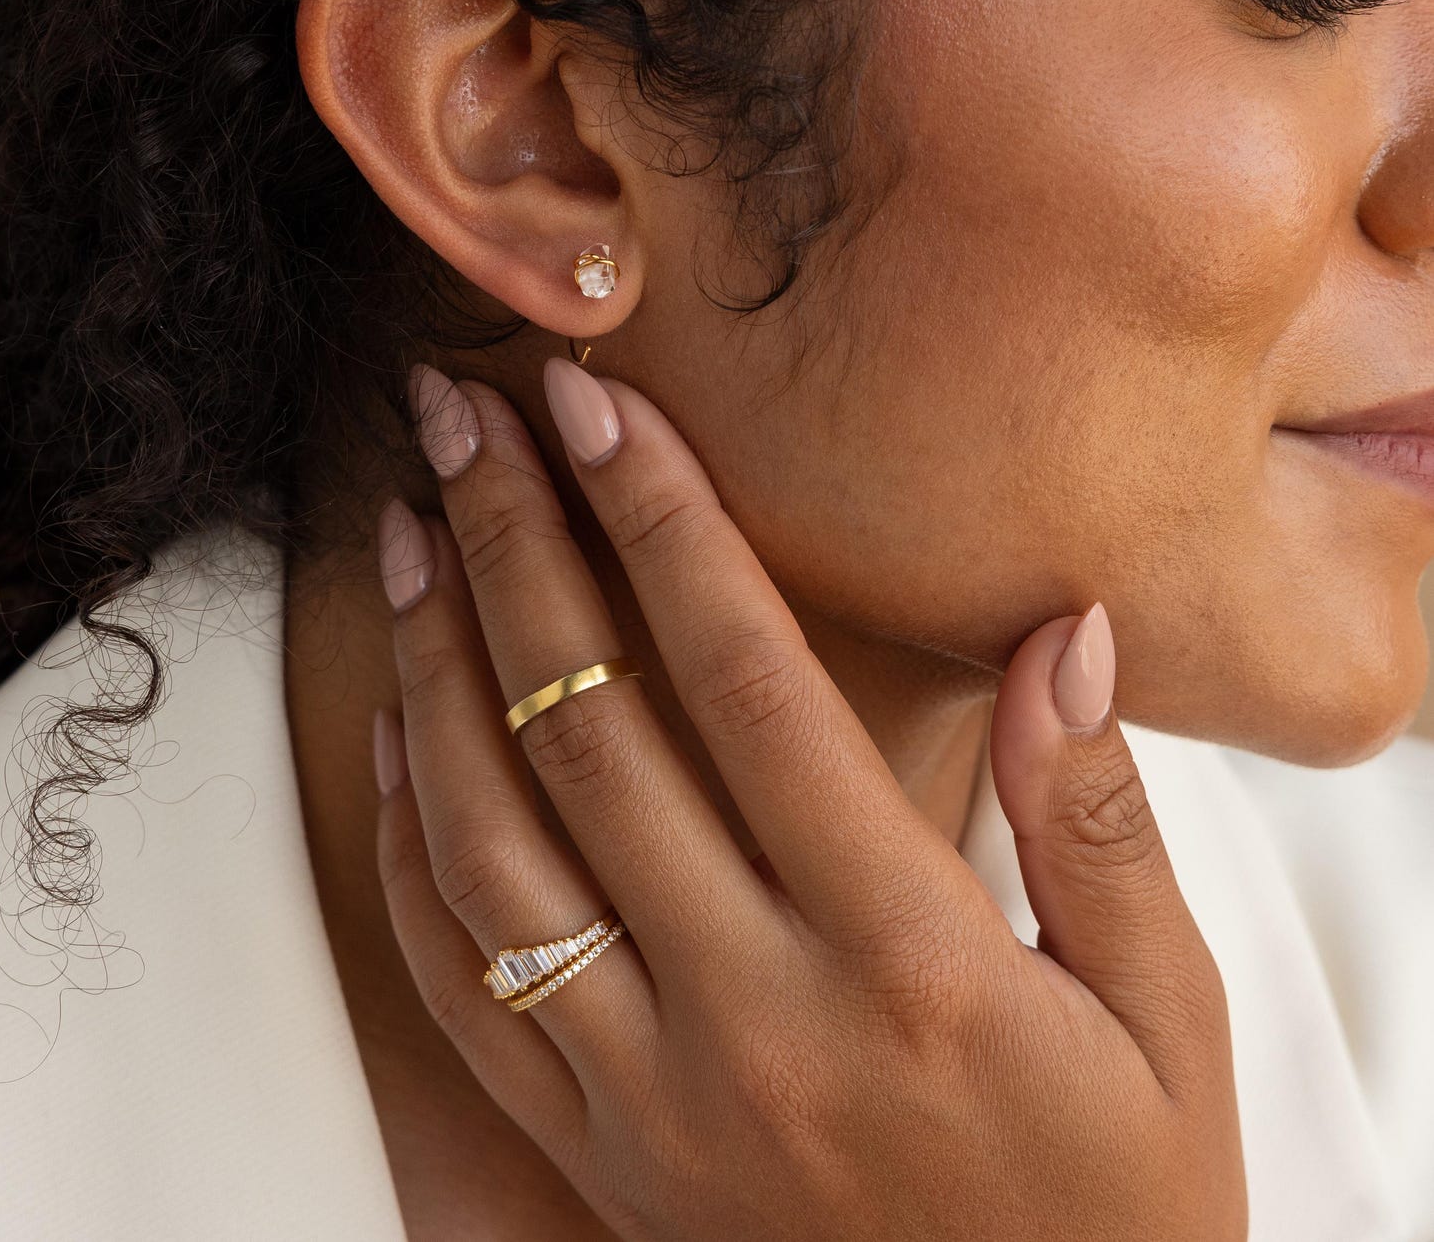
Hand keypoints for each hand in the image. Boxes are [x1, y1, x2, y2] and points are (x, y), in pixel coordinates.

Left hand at [371, 358, 1246, 1240]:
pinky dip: (407, 845)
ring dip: (431, 668)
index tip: (596, 404)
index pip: (747, 683)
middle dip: (512, 544)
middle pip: (588, 731)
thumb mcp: (1169, 1024)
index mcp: (909, 960)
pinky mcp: (594, 1152)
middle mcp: (753, 1017)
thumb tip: (1067, 627)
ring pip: (487, 844)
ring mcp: (649, 1094)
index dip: (662, 521)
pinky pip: (459, 984)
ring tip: (405, 535)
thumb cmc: (1111, 1216)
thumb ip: (1101, 817)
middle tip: (459, 415)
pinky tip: (394, 733)